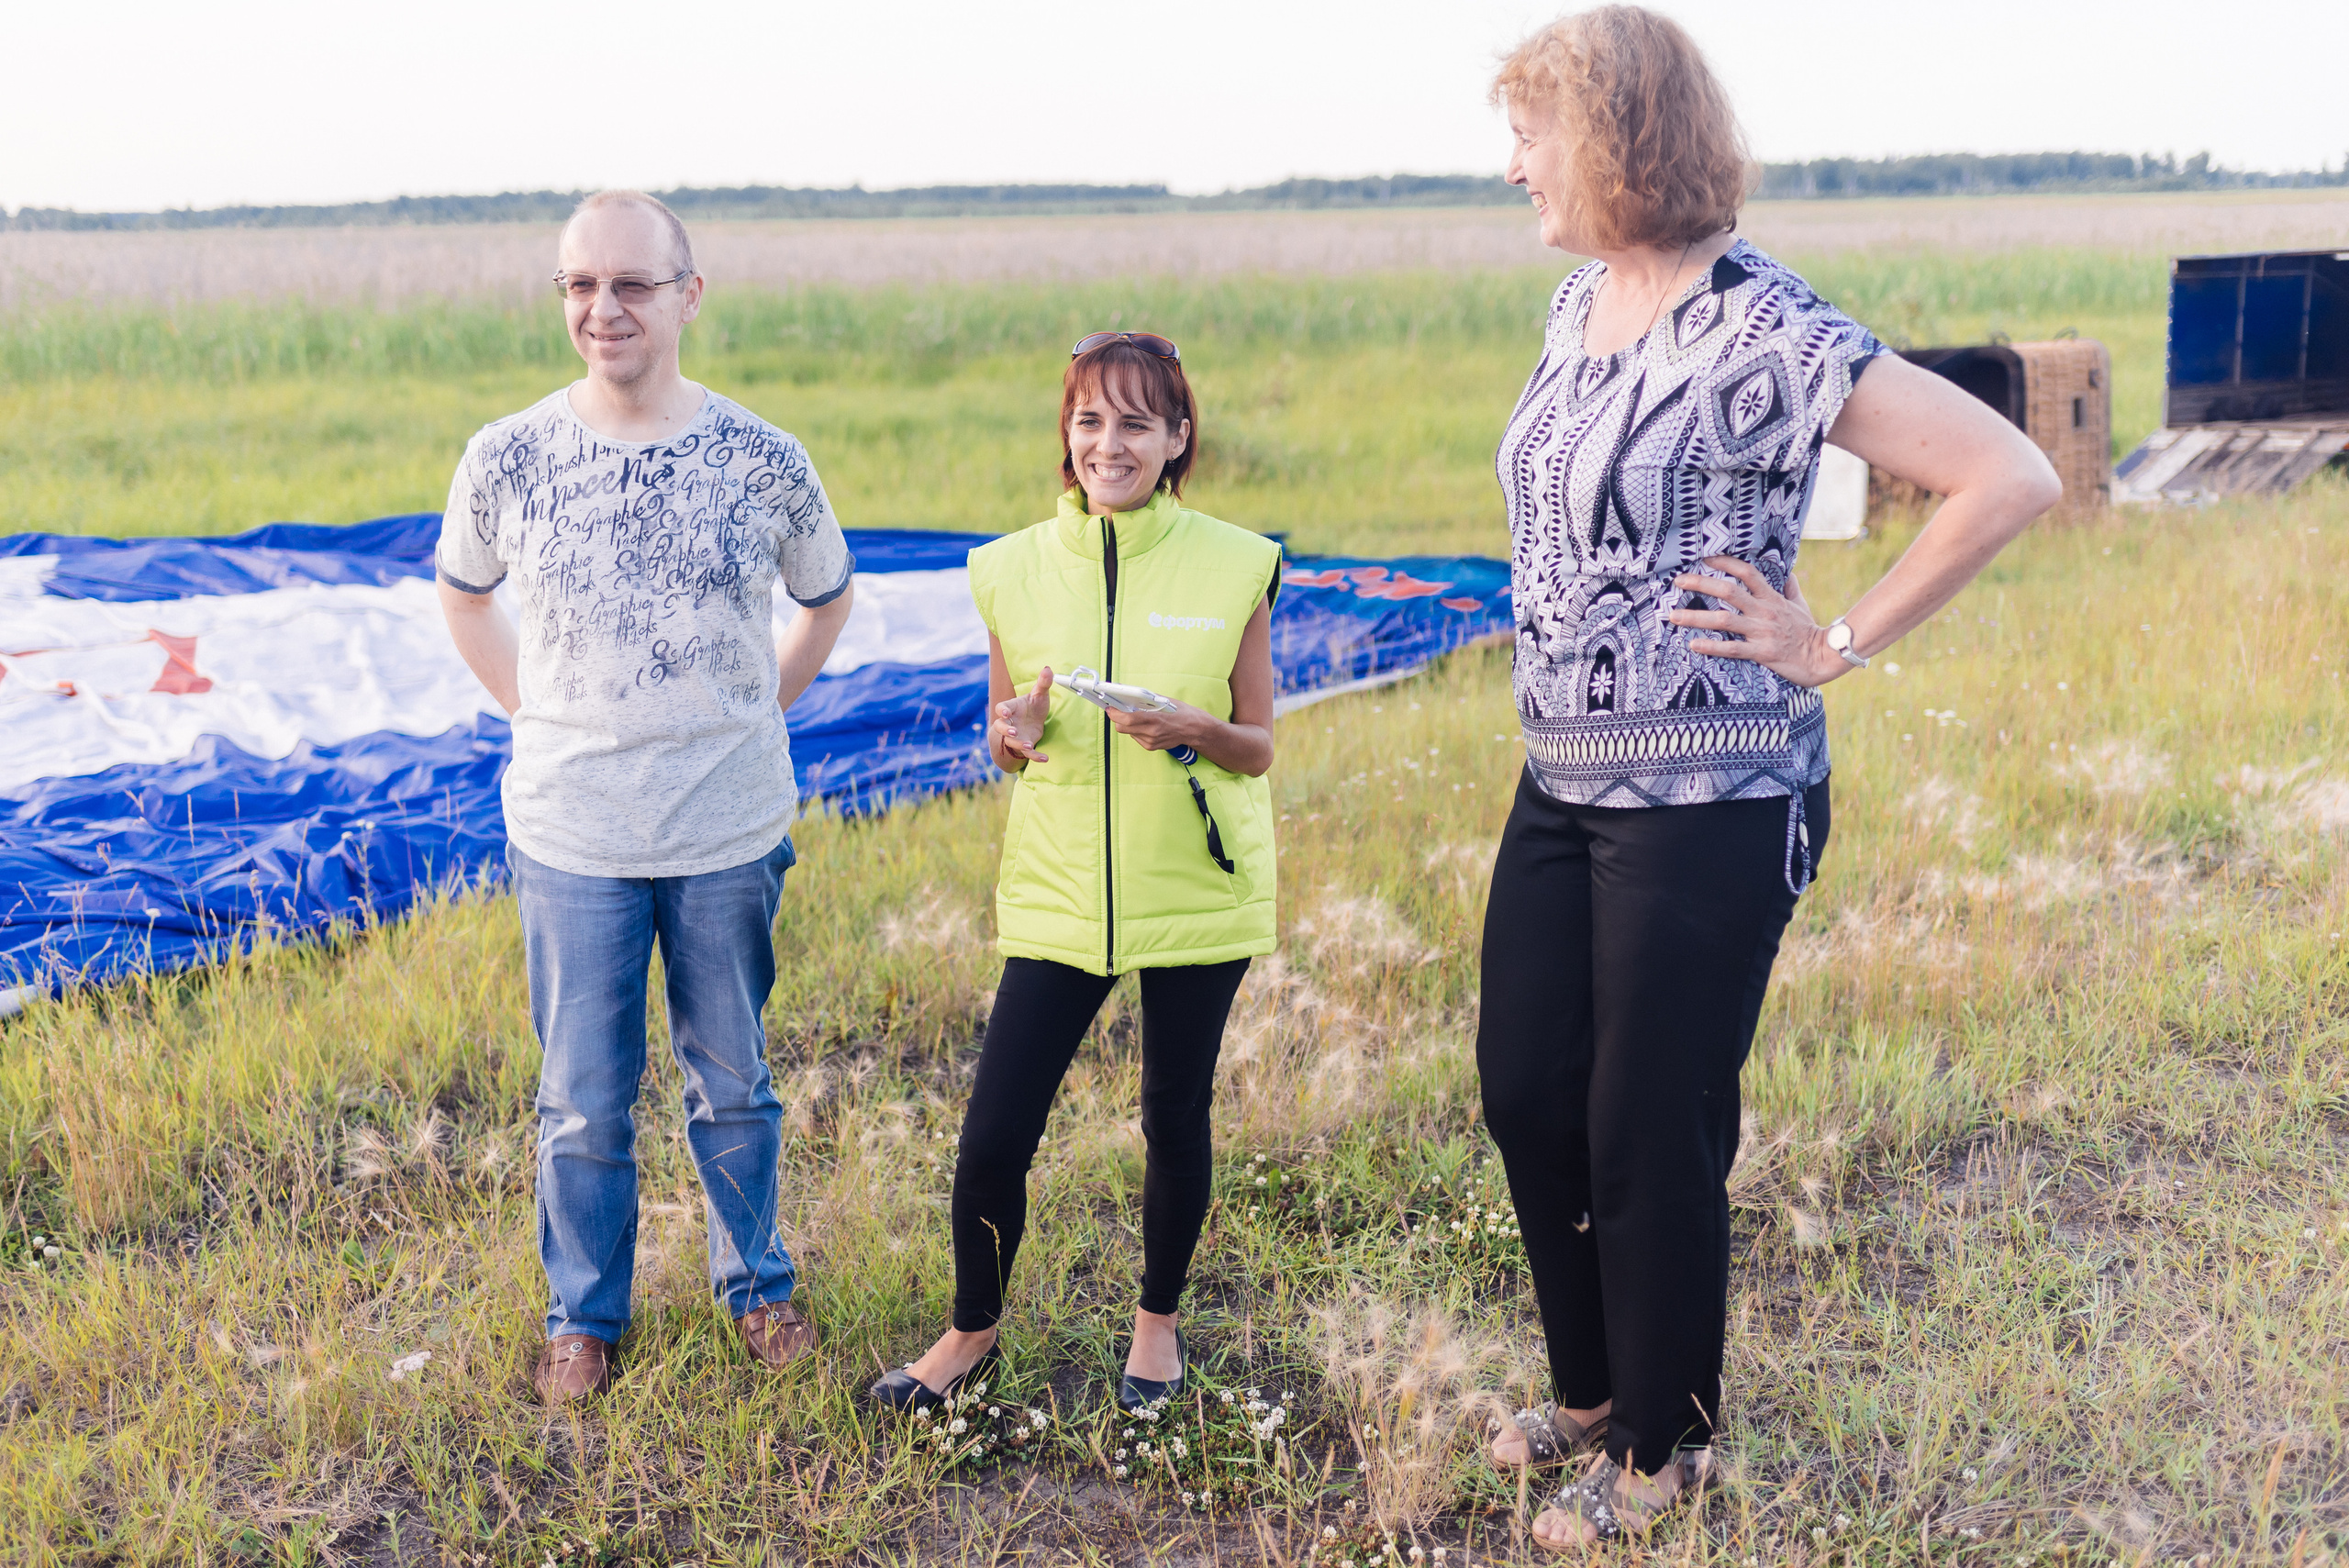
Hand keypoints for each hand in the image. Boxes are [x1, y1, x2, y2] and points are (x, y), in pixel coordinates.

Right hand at [993, 666, 1053, 764]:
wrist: (1035, 720)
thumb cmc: (1033, 705)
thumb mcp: (1040, 694)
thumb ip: (1043, 683)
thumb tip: (1048, 668)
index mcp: (1011, 708)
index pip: (1001, 708)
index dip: (1001, 710)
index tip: (1004, 712)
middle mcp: (1010, 723)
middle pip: (1000, 727)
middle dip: (1005, 730)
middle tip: (1013, 732)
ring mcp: (1016, 735)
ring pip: (1012, 741)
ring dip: (1019, 744)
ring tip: (1029, 745)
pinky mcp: (1025, 745)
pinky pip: (1027, 753)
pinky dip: (1035, 756)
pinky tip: (1045, 758)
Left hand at [1109, 698, 1213, 753]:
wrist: (1194, 729)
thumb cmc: (1181, 712)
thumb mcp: (1163, 701)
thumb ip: (1144, 699)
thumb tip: (1127, 692)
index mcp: (1153, 719)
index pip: (1126, 719)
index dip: (1114, 713)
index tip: (1110, 707)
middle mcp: (1150, 732)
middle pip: (1121, 727)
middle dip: (1118, 719)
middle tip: (1120, 710)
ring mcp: (1150, 741)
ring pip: (1128, 733)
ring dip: (1128, 724)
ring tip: (1138, 717)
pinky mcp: (1151, 747)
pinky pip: (1136, 737)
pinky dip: (1136, 731)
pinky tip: (1146, 726)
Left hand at [1665, 557, 1846, 687]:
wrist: (1822, 656)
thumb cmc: (1808, 630)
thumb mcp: (1799, 604)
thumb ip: (1789, 587)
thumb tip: (1787, 573)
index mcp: (1771, 597)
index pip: (1747, 572)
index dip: (1725, 562)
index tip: (1704, 557)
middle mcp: (1764, 611)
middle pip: (1728, 591)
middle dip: (1701, 584)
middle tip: (1678, 581)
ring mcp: (1761, 631)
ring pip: (1723, 620)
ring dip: (1696, 617)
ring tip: (1673, 616)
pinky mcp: (1761, 652)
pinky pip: (1732, 649)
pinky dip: (1711, 646)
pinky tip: (1693, 644)